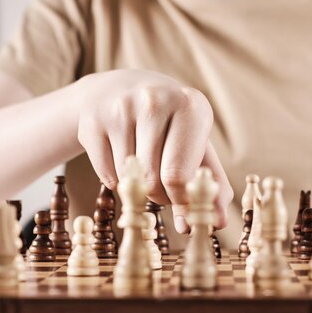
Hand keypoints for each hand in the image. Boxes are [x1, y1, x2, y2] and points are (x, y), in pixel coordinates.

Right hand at [76, 69, 232, 232]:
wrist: (120, 90)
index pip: (179, 176)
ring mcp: (120, 108)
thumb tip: (219, 222)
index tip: (182, 201)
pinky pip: (106, 176)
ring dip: (137, 187)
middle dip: (159, 196)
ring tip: (143, 167)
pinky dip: (115, 181)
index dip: (181, 199)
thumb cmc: (169, 127)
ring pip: (128, 180)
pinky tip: (121, 159)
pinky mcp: (92, 121)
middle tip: (162, 187)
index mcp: (191, 106)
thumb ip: (211, 185)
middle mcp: (155, 100)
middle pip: (152, 181)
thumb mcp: (196, 147)